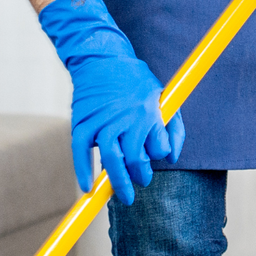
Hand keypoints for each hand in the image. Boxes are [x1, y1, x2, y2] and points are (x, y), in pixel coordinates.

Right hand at [38, 0, 184, 202]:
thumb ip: (174, 127)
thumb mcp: (164, 97)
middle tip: (141, 183)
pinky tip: (88, 188)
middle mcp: (126, 118)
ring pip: (112, 160)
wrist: (102, 59)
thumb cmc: (136, 81)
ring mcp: (102, 121)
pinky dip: (83, 171)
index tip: (152, 158)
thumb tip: (173, 157)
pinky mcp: (82, 122)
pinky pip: (81, 152)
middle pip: (137, 160)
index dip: (157, 156)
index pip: (158, 150)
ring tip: (125, 196)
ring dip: (119, 183)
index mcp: (149, 113)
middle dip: (141, 177)